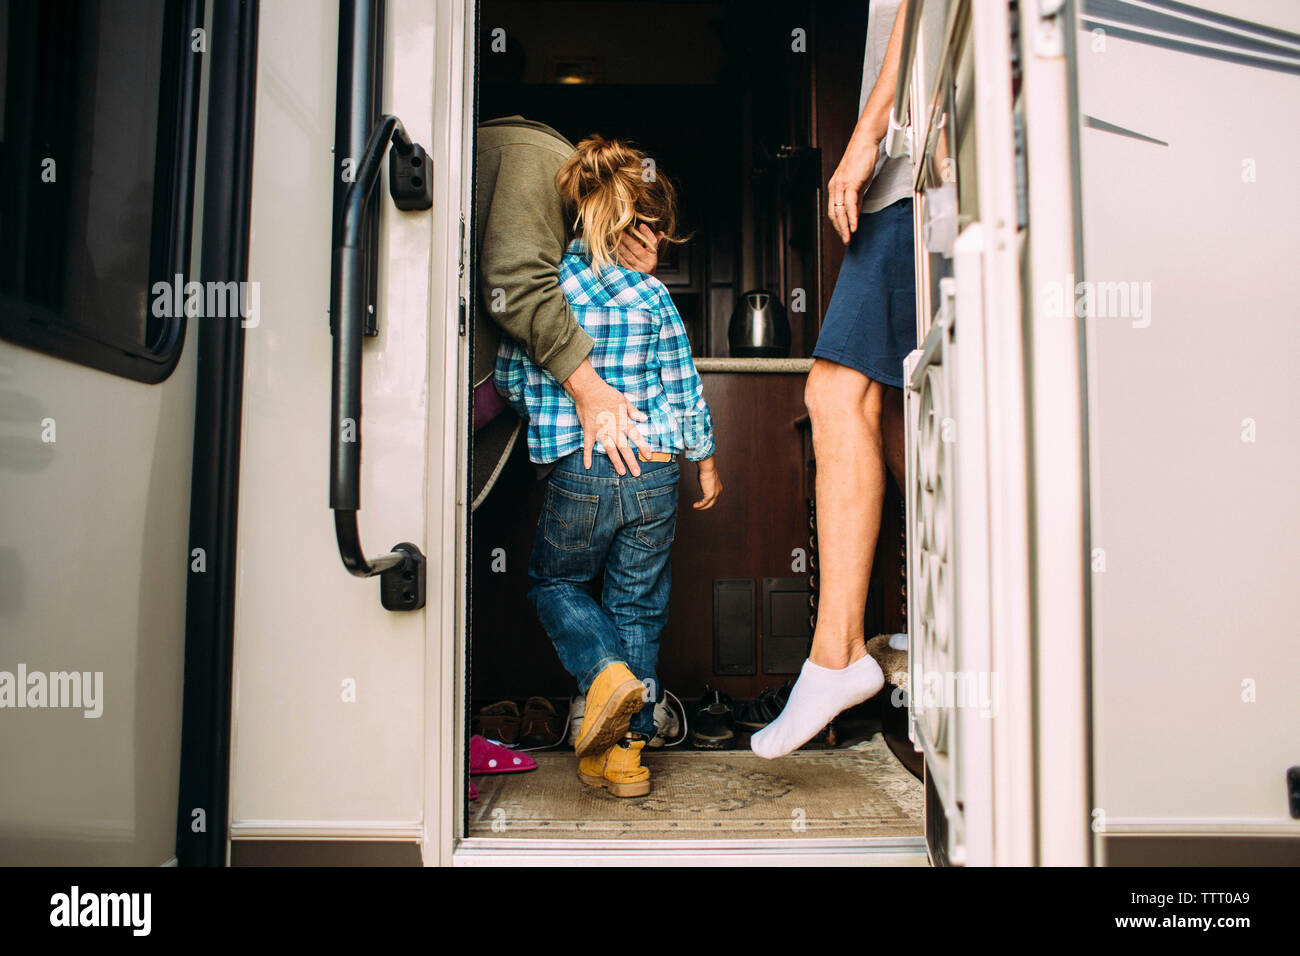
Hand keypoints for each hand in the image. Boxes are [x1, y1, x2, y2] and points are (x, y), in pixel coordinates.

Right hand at [563, 360, 650, 474]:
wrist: (588, 389)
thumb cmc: (607, 393)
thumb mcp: (624, 400)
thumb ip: (634, 411)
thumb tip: (644, 419)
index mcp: (623, 421)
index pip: (635, 436)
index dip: (642, 446)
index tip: (649, 456)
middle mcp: (613, 428)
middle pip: (624, 447)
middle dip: (631, 460)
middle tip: (637, 472)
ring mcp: (600, 431)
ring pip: (610, 449)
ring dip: (616, 461)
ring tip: (621, 472)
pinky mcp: (589, 431)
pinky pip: (588, 445)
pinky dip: (587, 455)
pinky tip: (587, 466)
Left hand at [614, 224, 664, 273]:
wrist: (644, 284)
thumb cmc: (647, 265)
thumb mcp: (652, 255)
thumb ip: (654, 242)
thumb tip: (661, 232)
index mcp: (653, 256)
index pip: (652, 243)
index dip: (647, 234)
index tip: (641, 225)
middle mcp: (647, 263)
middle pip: (637, 248)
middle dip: (627, 239)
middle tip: (619, 230)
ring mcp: (638, 269)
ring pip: (628, 255)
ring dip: (620, 245)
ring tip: (613, 237)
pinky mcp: (630, 273)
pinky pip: (622, 261)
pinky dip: (616, 253)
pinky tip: (611, 247)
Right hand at [692, 457, 721, 510]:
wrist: (707, 468)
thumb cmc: (706, 470)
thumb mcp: (706, 479)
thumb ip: (705, 483)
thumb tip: (702, 483)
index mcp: (718, 488)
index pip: (714, 498)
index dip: (708, 501)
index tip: (701, 502)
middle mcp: (718, 492)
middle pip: (712, 503)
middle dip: (705, 506)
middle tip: (698, 506)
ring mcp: (715, 494)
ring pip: (709, 504)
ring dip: (702, 507)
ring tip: (695, 507)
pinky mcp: (710, 495)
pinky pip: (704, 503)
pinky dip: (699, 505)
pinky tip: (695, 506)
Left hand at [827, 136, 878, 243]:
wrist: (865, 142)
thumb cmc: (862, 159)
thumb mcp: (858, 182)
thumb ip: (856, 198)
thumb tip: (855, 212)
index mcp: (835, 187)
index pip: (833, 210)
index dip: (837, 224)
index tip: (843, 234)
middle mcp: (835, 186)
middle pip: (834, 214)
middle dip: (839, 230)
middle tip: (845, 241)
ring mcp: (841, 185)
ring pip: (840, 211)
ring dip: (844, 227)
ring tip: (848, 238)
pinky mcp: (851, 182)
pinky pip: (850, 204)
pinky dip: (852, 217)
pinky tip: (854, 226)